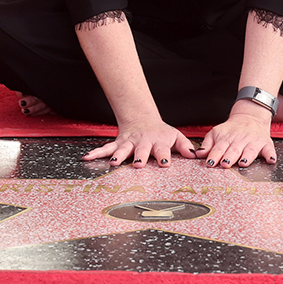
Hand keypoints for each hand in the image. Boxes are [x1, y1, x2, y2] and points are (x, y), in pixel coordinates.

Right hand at [82, 119, 197, 167]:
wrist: (142, 119)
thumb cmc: (161, 133)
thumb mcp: (175, 136)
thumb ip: (185, 146)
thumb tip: (195, 155)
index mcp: (158, 141)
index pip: (162, 149)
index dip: (164, 156)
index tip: (165, 163)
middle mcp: (142, 142)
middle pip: (141, 150)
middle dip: (139, 156)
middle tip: (138, 164)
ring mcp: (128, 143)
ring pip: (122, 149)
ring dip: (118, 156)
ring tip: (113, 163)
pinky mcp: (117, 143)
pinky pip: (105, 148)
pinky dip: (96, 153)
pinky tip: (87, 158)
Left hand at [195, 105, 275, 167]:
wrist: (250, 116)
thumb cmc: (231, 129)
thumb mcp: (216, 133)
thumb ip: (207, 144)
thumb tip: (198, 154)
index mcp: (226, 138)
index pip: (219, 147)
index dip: (214, 155)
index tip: (210, 162)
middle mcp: (240, 140)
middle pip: (234, 149)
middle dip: (229, 156)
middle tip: (225, 164)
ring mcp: (253, 142)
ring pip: (250, 150)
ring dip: (247, 156)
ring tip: (243, 163)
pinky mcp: (265, 143)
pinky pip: (269, 150)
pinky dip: (270, 155)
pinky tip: (270, 160)